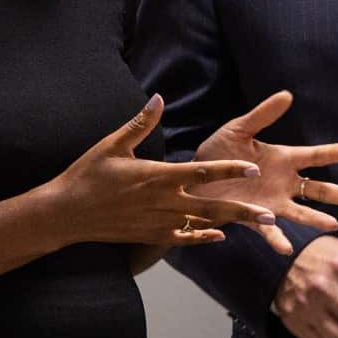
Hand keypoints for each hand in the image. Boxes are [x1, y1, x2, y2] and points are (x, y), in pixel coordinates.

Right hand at [51, 95, 273, 246]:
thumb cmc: (88, 174)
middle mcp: (163, 202)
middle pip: (212, 207)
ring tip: (259, 225)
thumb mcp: (112, 144)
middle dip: (244, 211)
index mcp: (158, 176)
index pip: (202, 172)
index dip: (230, 169)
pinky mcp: (150, 236)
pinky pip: (183, 239)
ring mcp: (158, 223)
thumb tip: (158, 98)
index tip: (254, 167)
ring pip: (203, 224)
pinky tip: (218, 236)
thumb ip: (141, 123)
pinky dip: (202, 237)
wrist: (66, 213)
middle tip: (271, 213)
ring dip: (231, 224)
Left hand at [192, 90, 337, 255]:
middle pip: (322, 190)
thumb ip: (262, 115)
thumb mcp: (239, 130)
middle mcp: (285, 183)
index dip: (332, 153)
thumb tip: (287, 95)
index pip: (314, 156)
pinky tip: (286, 248)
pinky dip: (277, 238)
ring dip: (317, 219)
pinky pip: (269, 230)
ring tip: (334, 225)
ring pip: (303, 212)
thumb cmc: (218, 153)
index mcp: (283, 159)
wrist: (194, 179)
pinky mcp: (255, 218)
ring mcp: (273, 203)